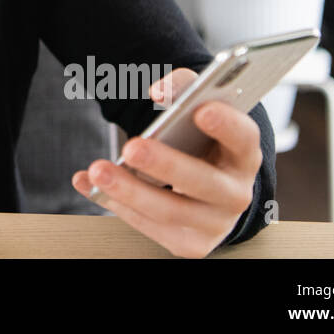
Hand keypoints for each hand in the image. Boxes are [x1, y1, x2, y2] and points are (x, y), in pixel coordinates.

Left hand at [71, 67, 262, 257]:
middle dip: (165, 164)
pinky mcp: (190, 243)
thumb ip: (182, 90)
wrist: (207, 191)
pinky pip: (149, 226)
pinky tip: (90, 184)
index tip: (202, 110)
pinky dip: (116, 203)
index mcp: (243, 154)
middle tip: (131, 147)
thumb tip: (159, 92)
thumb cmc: (200, 144)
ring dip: (129, 191)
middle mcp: (235, 193)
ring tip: (97, 170)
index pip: (244, 138)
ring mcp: (215, 223)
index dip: (227, 125)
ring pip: (170, 211)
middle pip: (204, 182)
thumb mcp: (197, 112)